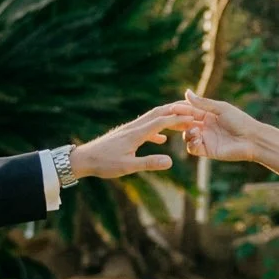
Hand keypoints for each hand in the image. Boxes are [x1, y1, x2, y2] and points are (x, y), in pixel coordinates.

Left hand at [71, 105, 189, 180]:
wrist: (84, 159)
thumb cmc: (104, 164)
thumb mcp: (128, 167)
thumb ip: (149, 163)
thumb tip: (171, 161)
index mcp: (136, 134)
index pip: (162, 122)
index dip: (179, 119)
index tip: (194, 118)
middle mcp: (134, 128)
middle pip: (158, 113)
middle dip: (176, 111)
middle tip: (193, 111)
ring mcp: (129, 130)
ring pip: (152, 119)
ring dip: (168, 118)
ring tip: (182, 122)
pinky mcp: (126, 135)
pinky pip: (145, 129)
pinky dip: (157, 131)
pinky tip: (162, 140)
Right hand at [178, 92, 265, 163]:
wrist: (252, 140)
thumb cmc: (240, 121)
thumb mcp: (221, 109)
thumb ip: (202, 103)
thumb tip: (186, 92)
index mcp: (207, 114)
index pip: (189, 110)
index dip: (180, 109)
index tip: (172, 108)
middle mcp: (204, 126)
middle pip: (184, 123)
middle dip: (178, 121)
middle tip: (173, 119)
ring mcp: (205, 138)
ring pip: (186, 135)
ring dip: (187, 132)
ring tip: (196, 130)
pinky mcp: (207, 150)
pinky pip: (192, 148)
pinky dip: (191, 143)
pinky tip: (198, 138)